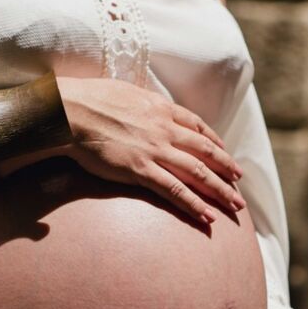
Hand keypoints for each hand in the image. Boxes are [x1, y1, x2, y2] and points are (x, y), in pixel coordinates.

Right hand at [55, 76, 245, 223]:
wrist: (68, 111)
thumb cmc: (87, 99)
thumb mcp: (124, 92)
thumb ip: (140, 104)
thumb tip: (141, 107)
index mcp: (160, 108)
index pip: (197, 126)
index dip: (215, 141)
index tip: (225, 152)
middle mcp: (165, 128)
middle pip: (206, 151)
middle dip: (226, 169)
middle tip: (240, 183)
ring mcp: (155, 150)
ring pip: (198, 172)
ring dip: (220, 190)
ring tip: (235, 205)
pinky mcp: (141, 169)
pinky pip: (175, 190)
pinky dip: (194, 204)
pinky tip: (207, 216)